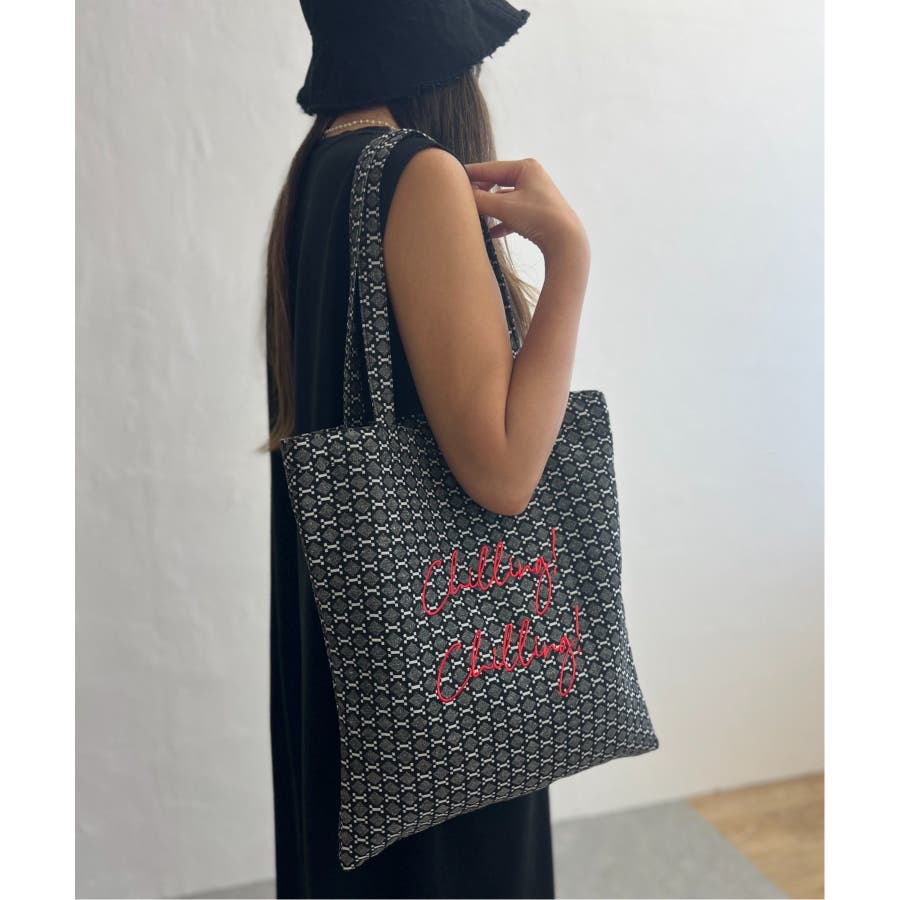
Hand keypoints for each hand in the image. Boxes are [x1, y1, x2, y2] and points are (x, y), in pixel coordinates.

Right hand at [463, 158, 589, 262]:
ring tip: (474, 216)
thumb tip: (460, 196)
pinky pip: (512, 215)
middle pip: (496, 183)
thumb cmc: (538, 217)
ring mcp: (535, 196)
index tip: (451, 178)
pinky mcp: (537, 214)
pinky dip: (501, 222)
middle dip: (480, 194)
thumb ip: (479, 200)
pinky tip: (491, 233)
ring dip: (489, 209)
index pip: (489, 169)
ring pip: (503, 200)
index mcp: (525, 167)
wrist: (566, 242)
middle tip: (461, 201)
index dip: (470, 174)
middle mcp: (531, 178)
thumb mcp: (503, 207)